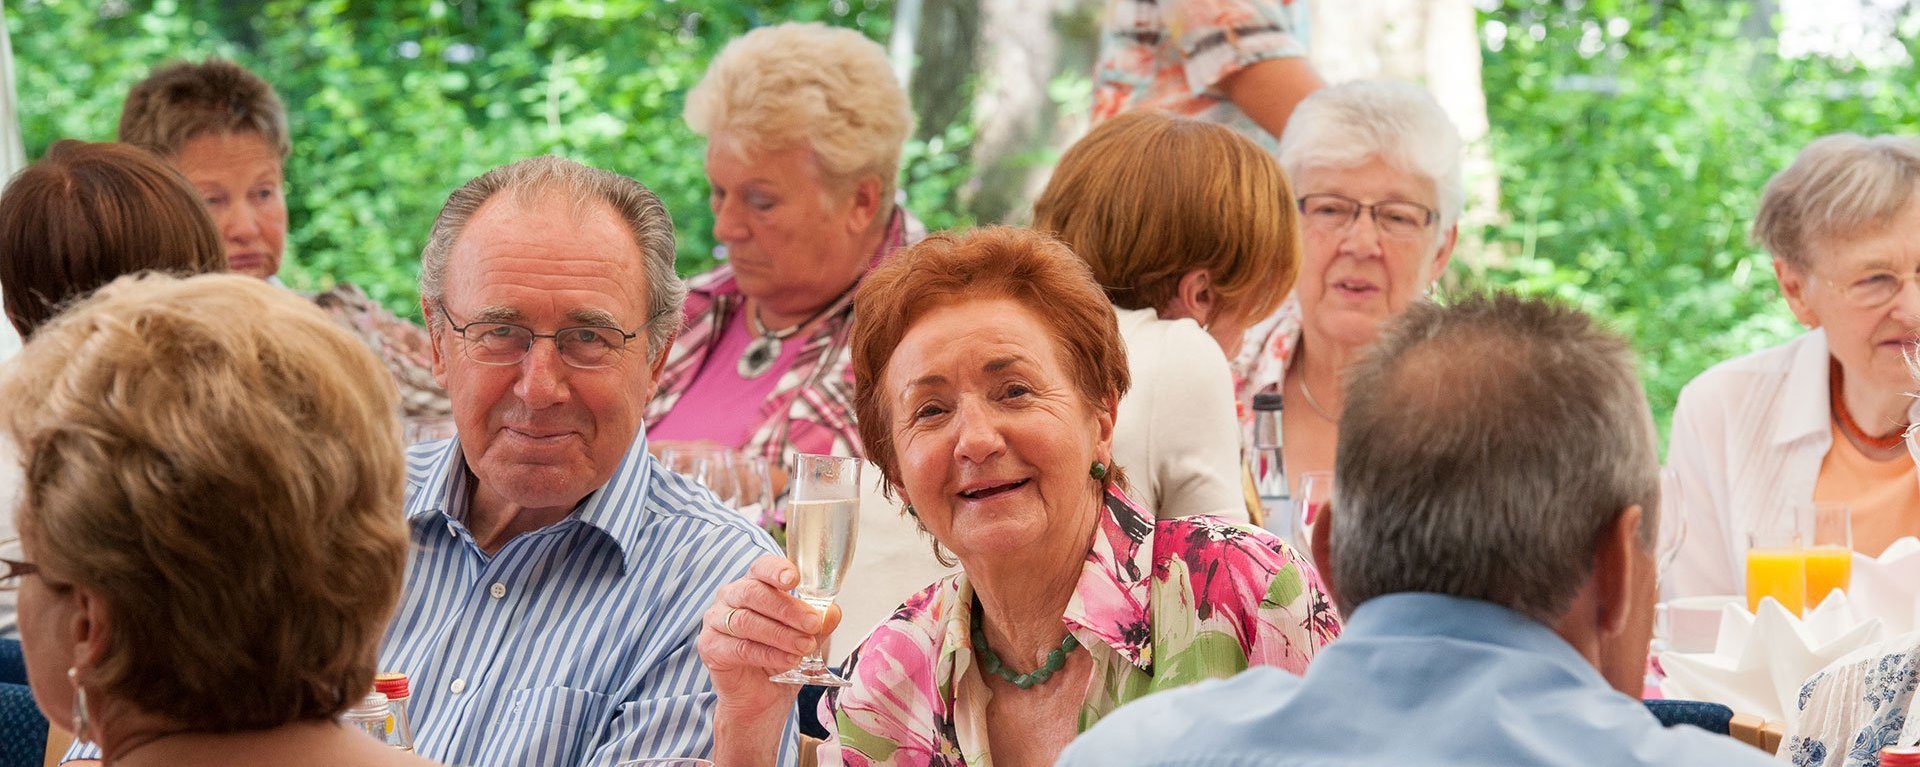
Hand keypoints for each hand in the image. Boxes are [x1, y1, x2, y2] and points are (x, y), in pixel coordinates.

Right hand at [697, 555, 842, 759]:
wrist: (761, 698)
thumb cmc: (781, 658)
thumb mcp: (806, 638)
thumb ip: (818, 623)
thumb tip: (832, 612)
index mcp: (754, 584)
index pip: (761, 568)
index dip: (777, 570)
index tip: (794, 579)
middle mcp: (730, 597)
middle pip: (754, 593)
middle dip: (787, 609)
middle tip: (812, 624)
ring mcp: (716, 621)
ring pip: (746, 621)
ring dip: (780, 635)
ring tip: (804, 647)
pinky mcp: (710, 647)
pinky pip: (740, 647)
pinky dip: (768, 654)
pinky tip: (788, 661)